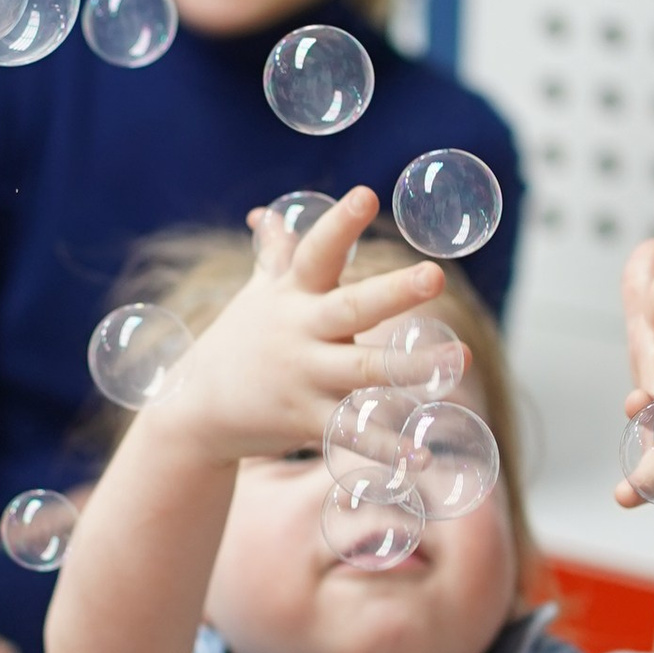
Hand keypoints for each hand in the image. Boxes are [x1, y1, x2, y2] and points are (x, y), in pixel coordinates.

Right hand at [158, 186, 441, 470]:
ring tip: (461, 357)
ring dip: (414, 366)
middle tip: (434, 275)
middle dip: (393, 292)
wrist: (193, 411)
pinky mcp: (305, 421)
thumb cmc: (237, 342)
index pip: (317, 251)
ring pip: (364, 371)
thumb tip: (264, 214)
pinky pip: (352, 434)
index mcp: (292, 294)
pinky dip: (388, 448)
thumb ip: (273, 255)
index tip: (366, 195)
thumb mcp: (256, 296)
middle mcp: (300, 332)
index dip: (340, 223)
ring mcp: (303, 377)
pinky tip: (423, 457)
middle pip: (351, 307)